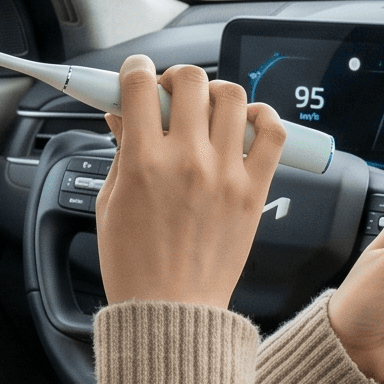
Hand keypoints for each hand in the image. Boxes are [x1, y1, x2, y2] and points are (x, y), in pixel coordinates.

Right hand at [95, 56, 286, 309]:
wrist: (171, 312)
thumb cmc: (136, 266)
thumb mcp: (110, 203)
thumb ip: (119, 152)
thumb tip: (122, 116)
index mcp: (143, 163)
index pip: (140, 85)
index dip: (136, 71)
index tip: (137, 76)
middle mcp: (188, 161)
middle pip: (191, 81)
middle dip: (176, 79)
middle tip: (171, 97)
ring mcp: (226, 175)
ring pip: (233, 97)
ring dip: (216, 94)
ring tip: (207, 112)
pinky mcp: (254, 191)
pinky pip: (273, 133)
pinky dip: (263, 117)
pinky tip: (247, 123)